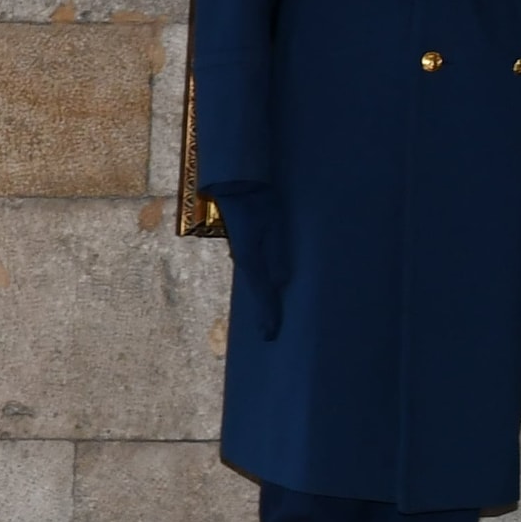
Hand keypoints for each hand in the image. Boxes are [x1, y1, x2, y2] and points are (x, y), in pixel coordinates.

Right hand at [211, 180, 289, 342]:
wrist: (239, 186)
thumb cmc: (259, 204)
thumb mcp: (274, 226)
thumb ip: (278, 253)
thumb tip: (281, 282)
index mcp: (251, 259)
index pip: (263, 293)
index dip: (268, 314)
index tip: (270, 335)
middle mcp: (245, 261)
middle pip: (257, 293)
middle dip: (264, 313)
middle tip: (269, 334)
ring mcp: (244, 255)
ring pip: (255, 284)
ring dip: (262, 300)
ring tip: (269, 317)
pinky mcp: (247, 248)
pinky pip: (255, 273)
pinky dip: (261, 287)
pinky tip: (268, 290)